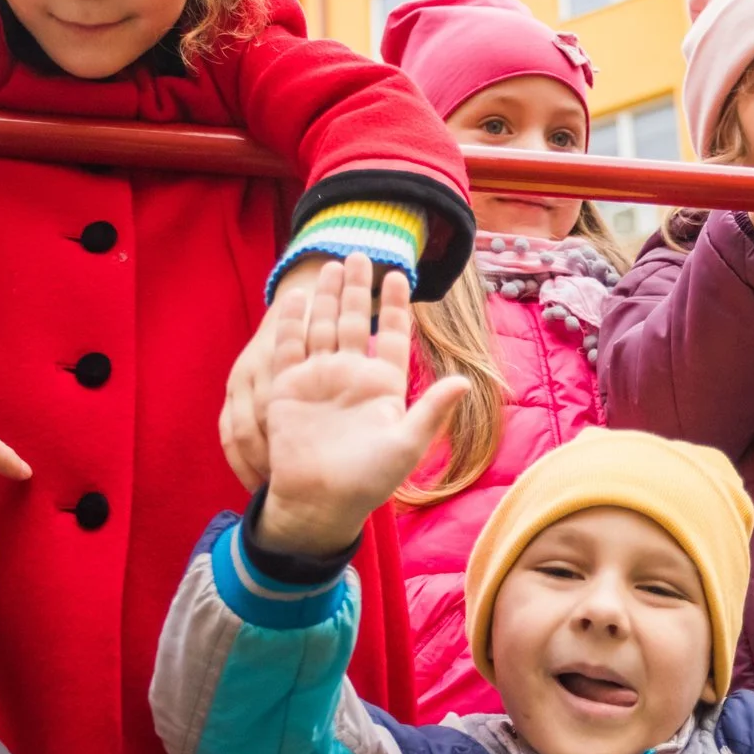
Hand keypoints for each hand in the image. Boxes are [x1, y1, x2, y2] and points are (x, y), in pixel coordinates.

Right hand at [245, 255, 468, 556]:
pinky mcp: (288, 387)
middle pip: (354, 321)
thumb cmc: (368, 480)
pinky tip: (296, 295)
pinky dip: (293, 321)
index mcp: (382, 386)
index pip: (390, 335)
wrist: (319, 502)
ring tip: (331, 264)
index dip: (393, 307)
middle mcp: (350, 377)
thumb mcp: (406, 444)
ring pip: (324, 326)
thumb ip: (432, 410)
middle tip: (360, 252)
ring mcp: (318, 379)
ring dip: (327, 297)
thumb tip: (465, 381)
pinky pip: (291, 346)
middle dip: (357, 288)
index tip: (400, 275)